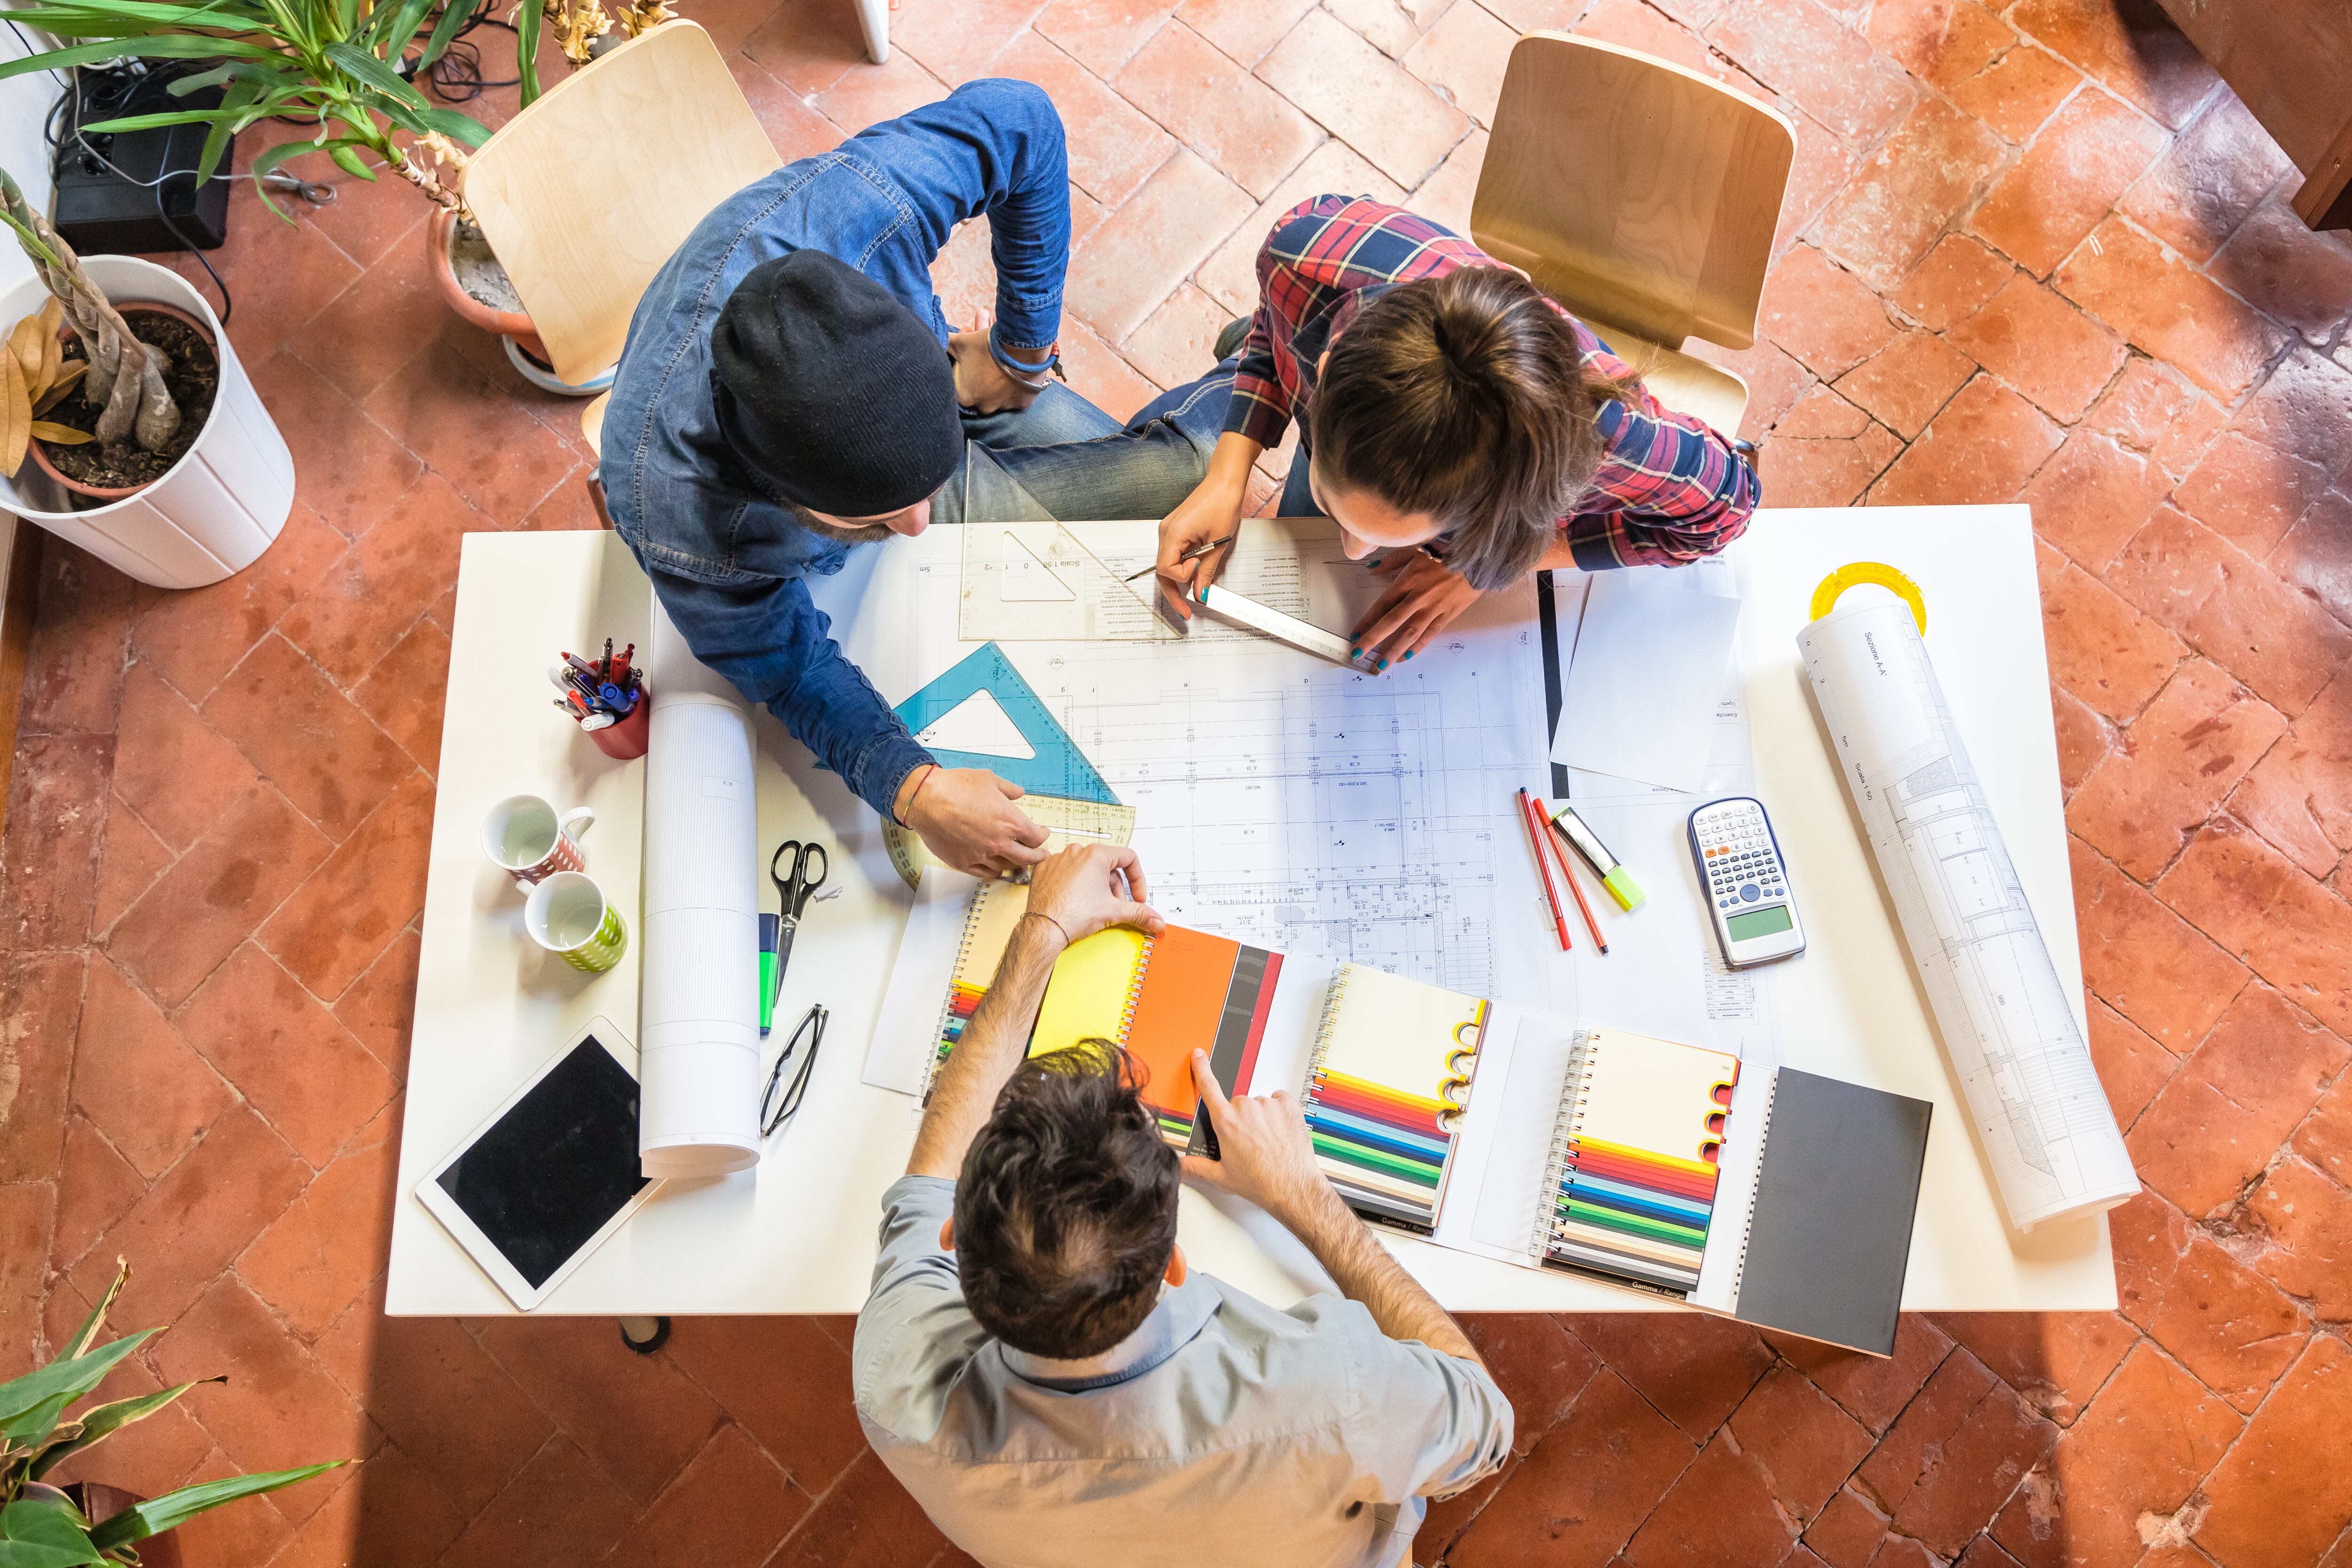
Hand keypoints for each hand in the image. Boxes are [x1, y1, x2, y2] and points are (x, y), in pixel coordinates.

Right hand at [900, 767, 1048, 876]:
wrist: (927, 800)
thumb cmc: (955, 788)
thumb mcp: (989, 780)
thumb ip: (1008, 789)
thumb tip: (1018, 793)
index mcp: (1010, 821)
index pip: (1036, 838)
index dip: (1043, 837)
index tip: (1043, 834)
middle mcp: (999, 842)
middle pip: (1028, 858)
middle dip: (1038, 856)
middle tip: (1041, 854)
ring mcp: (982, 855)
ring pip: (1007, 867)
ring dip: (1015, 864)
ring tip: (1017, 860)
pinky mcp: (964, 863)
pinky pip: (985, 873)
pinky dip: (994, 870)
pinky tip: (995, 866)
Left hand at [949, 328, 1041, 414]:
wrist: (1022, 349)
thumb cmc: (987, 347)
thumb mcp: (961, 342)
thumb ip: (946, 344)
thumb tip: (935, 337)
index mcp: (965, 396)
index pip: (961, 385)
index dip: (965, 369)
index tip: (972, 356)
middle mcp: (983, 406)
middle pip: (980, 389)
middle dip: (983, 374)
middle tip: (989, 354)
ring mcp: (1004, 407)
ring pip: (1000, 393)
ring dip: (1000, 380)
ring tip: (1005, 360)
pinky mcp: (1023, 403)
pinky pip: (1017, 394)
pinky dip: (1018, 383)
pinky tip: (1018, 369)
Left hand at [1024, 843, 1162, 943]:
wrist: (1043, 929)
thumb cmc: (1074, 914)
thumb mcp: (1114, 912)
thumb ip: (1140, 913)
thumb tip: (1158, 921)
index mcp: (1096, 854)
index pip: (1129, 858)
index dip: (1138, 879)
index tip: (1137, 897)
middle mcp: (1076, 851)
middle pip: (1108, 866)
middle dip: (1115, 888)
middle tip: (1116, 907)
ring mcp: (1057, 859)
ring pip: (1087, 869)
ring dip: (1096, 887)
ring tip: (1095, 907)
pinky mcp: (1044, 870)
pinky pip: (1065, 872)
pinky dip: (1074, 885)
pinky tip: (1075, 901)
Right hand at [1155, 472, 1245, 621]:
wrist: (1225, 482)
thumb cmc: (1222, 502)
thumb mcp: (1218, 542)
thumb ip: (1207, 570)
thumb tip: (1201, 592)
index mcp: (1173, 533)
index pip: (1165, 568)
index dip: (1182, 577)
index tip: (1198, 571)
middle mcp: (1166, 532)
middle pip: (1163, 571)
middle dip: (1174, 592)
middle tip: (1186, 610)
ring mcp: (1170, 531)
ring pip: (1168, 565)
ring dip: (1181, 580)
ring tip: (1196, 592)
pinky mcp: (1177, 531)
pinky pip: (1175, 555)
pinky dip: (1184, 567)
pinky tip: (1197, 573)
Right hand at [1179, 1051, 1337, 1229]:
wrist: (1292, 1187)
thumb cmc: (1260, 1182)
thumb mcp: (1221, 1177)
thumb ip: (1196, 1167)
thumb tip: (1180, 1165)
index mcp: (1225, 1121)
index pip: (1208, 1088)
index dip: (1202, 1069)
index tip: (1199, 1055)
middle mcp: (1245, 1108)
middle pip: (1238, 1103)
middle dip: (1241, 1118)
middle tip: (1250, 1142)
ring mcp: (1268, 1104)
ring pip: (1259, 1103)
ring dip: (1262, 1117)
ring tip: (1269, 1141)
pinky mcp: (1288, 1104)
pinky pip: (1278, 1100)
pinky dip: (1279, 1113)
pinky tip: (1280, 1132)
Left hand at [1350, 551, 1482, 666]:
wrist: (1477, 556)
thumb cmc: (1445, 551)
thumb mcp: (1414, 550)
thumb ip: (1391, 561)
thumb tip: (1371, 569)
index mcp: (1408, 580)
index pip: (1382, 605)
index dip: (1367, 621)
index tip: (1355, 634)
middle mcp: (1418, 596)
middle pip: (1391, 622)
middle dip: (1373, 640)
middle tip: (1358, 655)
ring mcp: (1434, 607)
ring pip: (1410, 633)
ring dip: (1393, 650)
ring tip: (1381, 665)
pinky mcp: (1448, 614)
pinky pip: (1430, 633)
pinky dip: (1418, 646)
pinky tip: (1406, 657)